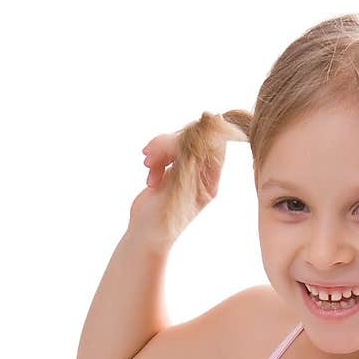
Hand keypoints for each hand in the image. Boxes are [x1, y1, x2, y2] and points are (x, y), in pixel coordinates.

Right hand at [128, 122, 224, 249]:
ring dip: (159, 151)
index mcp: (210, 180)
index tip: (180, 133)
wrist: (144, 236)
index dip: (197, 132)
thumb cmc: (163, 219)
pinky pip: (165, 153)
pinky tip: (150, 177)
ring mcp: (187, 173)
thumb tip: (214, 123)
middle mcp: (202, 175)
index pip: (213, 144)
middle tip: (150, 154)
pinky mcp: (172, 172)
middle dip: (169, 142)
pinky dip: (155, 159)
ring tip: (148, 166)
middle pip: (192, 140)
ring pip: (176, 144)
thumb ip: (193, 156)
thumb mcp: (178, 186)